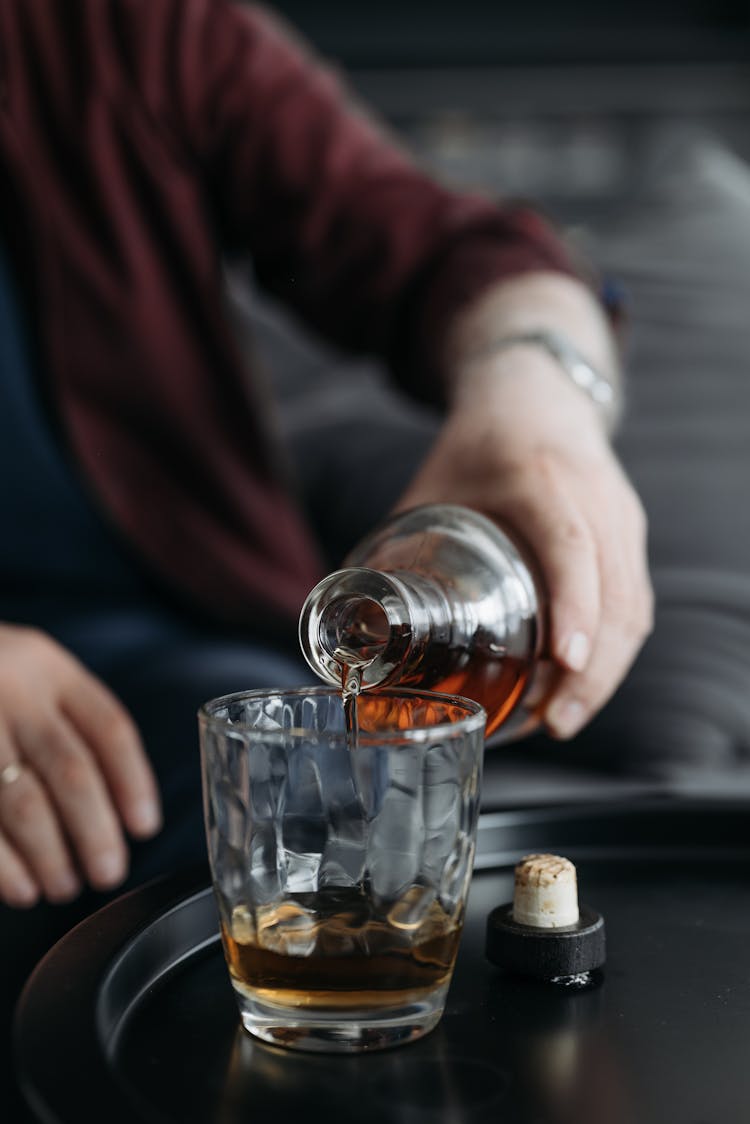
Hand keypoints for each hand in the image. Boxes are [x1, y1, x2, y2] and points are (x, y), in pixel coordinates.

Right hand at [0, 625, 160, 907]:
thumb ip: (68, 722)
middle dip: (95, 831)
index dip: (133, 782)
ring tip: (64, 887)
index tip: (146, 827)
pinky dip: (2, 865)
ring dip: (49, 855)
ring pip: (23, 802)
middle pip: (71, 770)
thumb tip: (118, 813)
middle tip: (109, 873)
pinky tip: (20, 889)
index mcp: (49, 669)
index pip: (108, 727)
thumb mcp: (30, 676)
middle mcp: (12, 691)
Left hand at [394, 343, 652, 738]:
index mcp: (539, 478)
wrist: (537, 395)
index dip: (573, 604)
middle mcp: (593, 495)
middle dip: (592, 670)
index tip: (562, 663)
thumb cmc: (477, 444)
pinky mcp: (631, 533)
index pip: (569, 544)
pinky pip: (637, 600)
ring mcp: (621, 514)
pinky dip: (615, 650)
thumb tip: (351, 621)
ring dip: (606, 671)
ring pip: (634, 605)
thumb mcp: (432, 484)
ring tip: (563, 719)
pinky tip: (582, 685)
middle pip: (615, 592)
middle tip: (553, 723)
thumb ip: (396, 546)